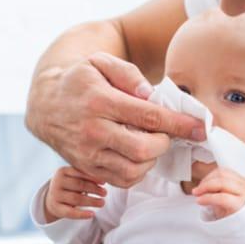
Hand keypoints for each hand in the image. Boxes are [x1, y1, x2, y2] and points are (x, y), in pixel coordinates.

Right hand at [26, 52, 205, 187]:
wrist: (45, 104)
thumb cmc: (80, 80)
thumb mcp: (100, 62)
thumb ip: (128, 75)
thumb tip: (151, 95)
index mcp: (100, 101)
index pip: (148, 117)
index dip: (179, 124)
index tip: (200, 127)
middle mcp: (92, 131)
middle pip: (143, 149)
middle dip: (165, 143)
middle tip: (166, 133)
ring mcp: (88, 154)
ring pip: (133, 170)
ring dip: (152, 159)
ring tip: (151, 142)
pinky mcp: (86, 168)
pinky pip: (121, 181)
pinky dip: (138, 171)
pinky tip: (138, 154)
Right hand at [44, 166, 106, 222]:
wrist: (52, 198)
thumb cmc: (69, 185)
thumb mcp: (74, 177)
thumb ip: (86, 176)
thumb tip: (104, 179)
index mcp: (62, 171)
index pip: (80, 173)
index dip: (93, 177)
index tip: (104, 182)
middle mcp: (57, 182)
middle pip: (79, 185)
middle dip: (94, 189)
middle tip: (105, 193)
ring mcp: (55, 195)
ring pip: (76, 199)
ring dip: (91, 201)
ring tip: (102, 203)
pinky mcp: (55, 208)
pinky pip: (70, 212)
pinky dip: (82, 214)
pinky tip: (92, 214)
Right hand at [192, 167, 244, 218]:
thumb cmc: (237, 216)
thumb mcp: (224, 216)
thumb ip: (214, 206)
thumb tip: (203, 197)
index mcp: (241, 203)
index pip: (222, 198)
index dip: (208, 198)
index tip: (198, 200)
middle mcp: (244, 190)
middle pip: (222, 182)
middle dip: (205, 186)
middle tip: (196, 192)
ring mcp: (243, 181)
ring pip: (222, 172)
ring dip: (208, 178)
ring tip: (200, 187)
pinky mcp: (240, 176)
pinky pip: (224, 170)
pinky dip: (213, 175)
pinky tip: (207, 181)